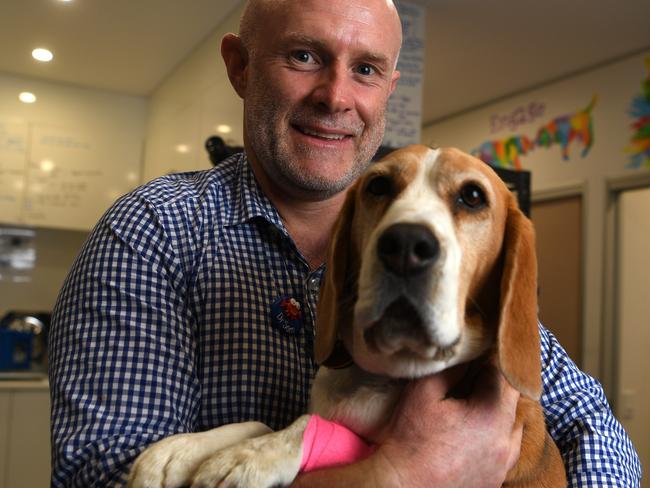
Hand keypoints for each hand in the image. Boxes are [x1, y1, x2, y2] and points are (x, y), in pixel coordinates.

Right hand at [372, 363, 522, 487]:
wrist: (403, 485)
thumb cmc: (411, 438)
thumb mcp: (424, 392)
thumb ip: (451, 369)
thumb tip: (467, 356)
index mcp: (493, 414)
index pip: (502, 374)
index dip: (488, 359)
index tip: (476, 352)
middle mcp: (507, 440)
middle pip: (511, 399)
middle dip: (495, 384)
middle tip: (474, 374)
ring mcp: (504, 463)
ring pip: (514, 426)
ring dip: (499, 411)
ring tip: (475, 404)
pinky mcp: (497, 479)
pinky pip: (507, 450)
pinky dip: (497, 436)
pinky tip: (478, 432)